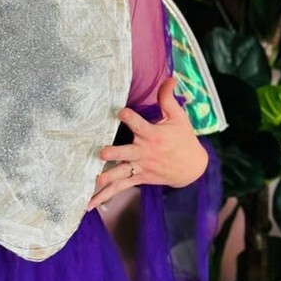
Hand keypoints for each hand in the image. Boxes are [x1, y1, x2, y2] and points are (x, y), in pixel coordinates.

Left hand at [88, 76, 207, 210]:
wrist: (192, 168)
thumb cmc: (183, 139)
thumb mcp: (178, 117)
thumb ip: (167, 98)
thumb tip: (170, 77)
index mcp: (154, 135)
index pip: (140, 125)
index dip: (131, 117)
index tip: (121, 111)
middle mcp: (145, 153)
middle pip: (128, 153)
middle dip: (116, 153)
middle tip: (102, 153)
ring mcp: (141, 168)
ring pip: (122, 174)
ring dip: (108, 179)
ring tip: (95, 182)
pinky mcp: (138, 178)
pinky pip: (120, 188)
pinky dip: (104, 197)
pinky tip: (88, 204)